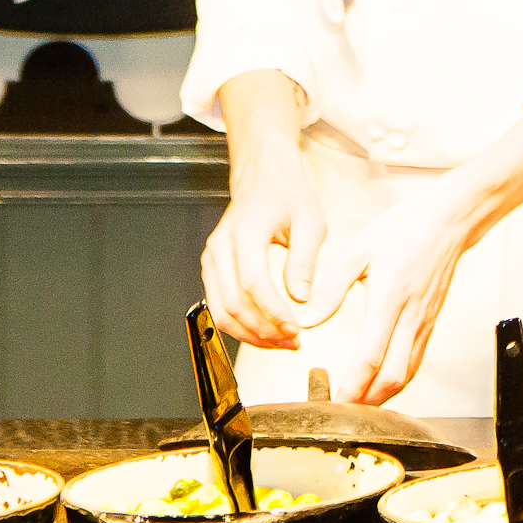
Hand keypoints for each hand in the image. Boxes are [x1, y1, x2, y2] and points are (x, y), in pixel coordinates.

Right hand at [203, 91, 326, 348]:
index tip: (296, 328)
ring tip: (282, 343)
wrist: (263, 179)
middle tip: (293, 342)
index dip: (273, 311)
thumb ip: (304, 261)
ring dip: (250, 334)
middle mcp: (221, 247)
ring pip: (221, 311)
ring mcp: (211, 260)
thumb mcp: (310, 221)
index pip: (253, 283)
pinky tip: (266, 333)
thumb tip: (300, 299)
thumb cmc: (288, 196)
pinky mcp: (212, 270)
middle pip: (234, 303)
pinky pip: (220, 306)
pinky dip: (241, 326)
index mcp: (246, 231)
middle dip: (264, 330)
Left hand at [302, 185, 488, 406]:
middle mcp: (410, 317)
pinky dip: (397, 378)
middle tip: (342, 412)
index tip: (335, 402)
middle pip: (392, 377)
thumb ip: (330, 288)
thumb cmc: (404, 229)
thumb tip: (307, 321)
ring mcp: (423, 322)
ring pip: (406, 373)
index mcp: (389, 299)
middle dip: (367, 401)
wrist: (449, 220)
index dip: (353, 386)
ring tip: (358, 404)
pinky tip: (380, 382)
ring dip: (383, 395)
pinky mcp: (429, 322)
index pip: (371, 357)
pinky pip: (414, 360)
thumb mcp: (358, 250)